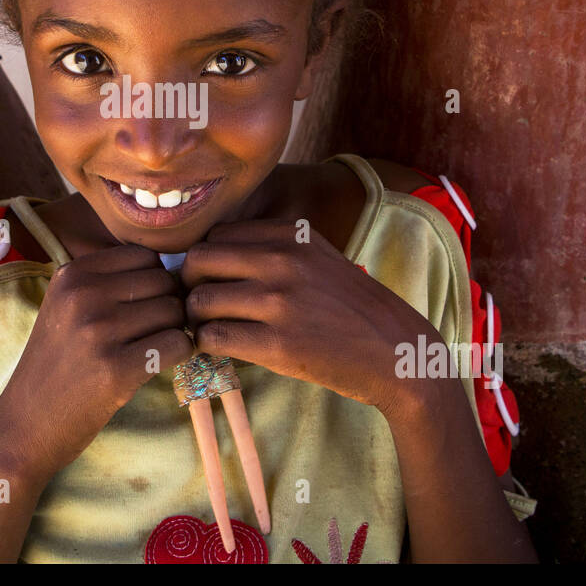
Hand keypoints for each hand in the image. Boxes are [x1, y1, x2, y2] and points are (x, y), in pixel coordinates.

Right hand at [0, 244, 195, 478]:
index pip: (145, 255)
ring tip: (152, 349)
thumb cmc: (57, 364)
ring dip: (174, 330)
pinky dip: (179, 354)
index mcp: (71, 275)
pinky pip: (177, 344)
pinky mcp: (116, 370)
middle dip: (169, 305)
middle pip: (164, 281)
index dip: (156, 280)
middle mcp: (83, 296)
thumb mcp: (65, 307)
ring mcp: (98, 332)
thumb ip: (107, 283)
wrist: (26, 423)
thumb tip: (175, 270)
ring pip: (174, 311)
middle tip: (153, 331)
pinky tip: (157, 365)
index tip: (146, 305)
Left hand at [179, 219, 442, 417]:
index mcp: (290, 235)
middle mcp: (283, 261)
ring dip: (196, 319)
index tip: (210, 281)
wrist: (395, 350)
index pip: (214, 235)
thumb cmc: (350, 306)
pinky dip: (208, 345)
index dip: (204, 260)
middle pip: (197, 261)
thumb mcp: (317, 256)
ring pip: (199, 301)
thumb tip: (210, 252)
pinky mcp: (278, 345)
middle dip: (190, 285)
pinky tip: (222, 349)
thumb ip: (271, 247)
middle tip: (200, 306)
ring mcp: (280, 302)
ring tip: (210, 330)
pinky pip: (214, 337)